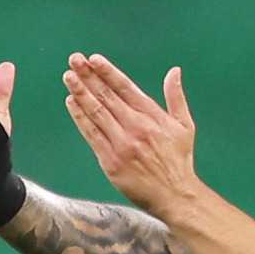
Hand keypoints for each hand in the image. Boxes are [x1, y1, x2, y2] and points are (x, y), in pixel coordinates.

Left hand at [62, 53, 198, 213]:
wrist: (174, 194)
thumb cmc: (180, 160)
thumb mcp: (185, 125)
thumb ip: (176, 96)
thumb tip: (174, 71)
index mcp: (152, 115)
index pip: (125, 87)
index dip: (108, 72)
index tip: (94, 59)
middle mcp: (135, 126)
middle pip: (107, 96)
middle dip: (88, 76)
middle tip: (74, 60)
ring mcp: (121, 143)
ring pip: (96, 112)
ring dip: (80, 92)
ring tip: (69, 76)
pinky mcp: (110, 160)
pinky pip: (91, 134)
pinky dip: (80, 118)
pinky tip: (71, 103)